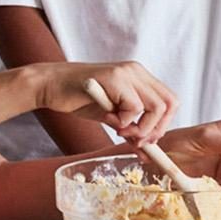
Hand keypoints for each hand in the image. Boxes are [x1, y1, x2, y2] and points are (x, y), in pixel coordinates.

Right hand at [29, 61, 177, 143]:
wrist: (51, 85)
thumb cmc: (78, 99)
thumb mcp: (111, 114)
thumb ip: (130, 126)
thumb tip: (146, 149)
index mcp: (138, 76)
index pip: (169, 101)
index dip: (162, 124)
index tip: (146, 140)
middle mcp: (136, 70)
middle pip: (169, 103)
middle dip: (156, 129)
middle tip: (137, 141)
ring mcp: (126, 72)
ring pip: (156, 106)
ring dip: (141, 127)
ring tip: (121, 131)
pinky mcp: (114, 77)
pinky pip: (134, 107)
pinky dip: (124, 121)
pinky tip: (108, 119)